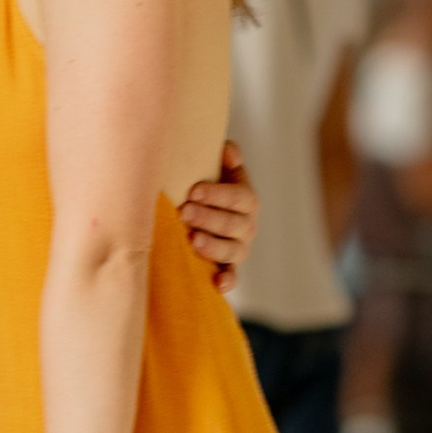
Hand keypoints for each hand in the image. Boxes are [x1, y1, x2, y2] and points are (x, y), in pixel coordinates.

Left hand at [179, 141, 256, 294]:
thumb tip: (227, 149)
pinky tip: (218, 283)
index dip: (218, 194)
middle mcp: (247, 225)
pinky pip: (232, 276)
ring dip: (213, 246)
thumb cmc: (208, 187)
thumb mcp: (218, 169)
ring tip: (193, 239)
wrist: (203, 212)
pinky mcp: (228, 267)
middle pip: (233, 224)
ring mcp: (239, 248)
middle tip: (185, 212)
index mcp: (247, 200)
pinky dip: (228, 280)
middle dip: (209, 218)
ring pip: (232, 250)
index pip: (239, 197)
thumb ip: (227, 157)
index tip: (194, 190)